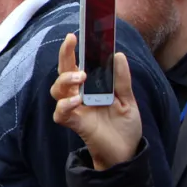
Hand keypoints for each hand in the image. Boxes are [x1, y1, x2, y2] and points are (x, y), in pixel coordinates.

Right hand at [51, 34, 140, 170]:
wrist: (126, 152)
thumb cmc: (124, 126)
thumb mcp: (128, 99)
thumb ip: (121, 80)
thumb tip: (117, 55)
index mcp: (91, 87)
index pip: (78, 64)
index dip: (74, 50)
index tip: (75, 34)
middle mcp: (79, 95)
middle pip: (63, 72)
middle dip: (65, 55)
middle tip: (71, 42)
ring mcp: (75, 109)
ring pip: (58, 90)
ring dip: (66, 79)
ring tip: (81, 77)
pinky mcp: (74, 123)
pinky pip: (61, 113)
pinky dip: (66, 105)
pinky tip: (77, 101)